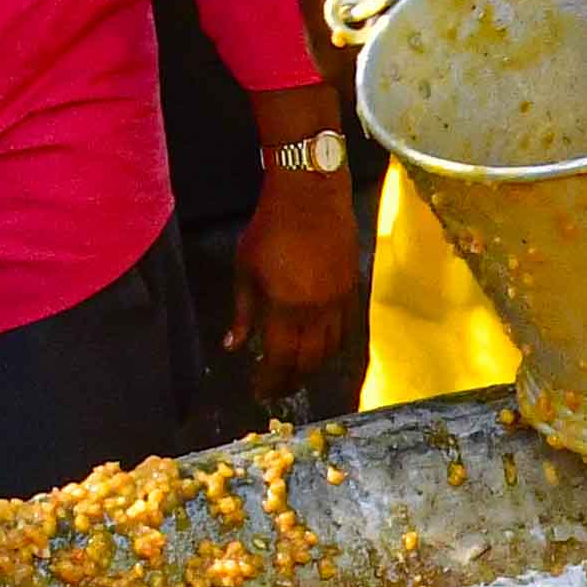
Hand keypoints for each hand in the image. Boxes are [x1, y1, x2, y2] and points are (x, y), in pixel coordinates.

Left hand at [233, 157, 370, 393]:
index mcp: (287, 307)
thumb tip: (233, 346)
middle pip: (309, 361)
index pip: (281, 359)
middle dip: (292, 379)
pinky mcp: (353, 289)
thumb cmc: (270, 229)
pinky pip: (347, 329)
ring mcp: (340, 302)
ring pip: (332, 349)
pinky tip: (321, 347)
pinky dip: (333, 345)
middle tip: (279, 388)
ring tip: (298, 371)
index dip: (271, 380)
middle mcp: (318, 311)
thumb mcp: (245, 269)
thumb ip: (243, 312)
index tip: (261, 391)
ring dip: (314, 366)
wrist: (311, 195)